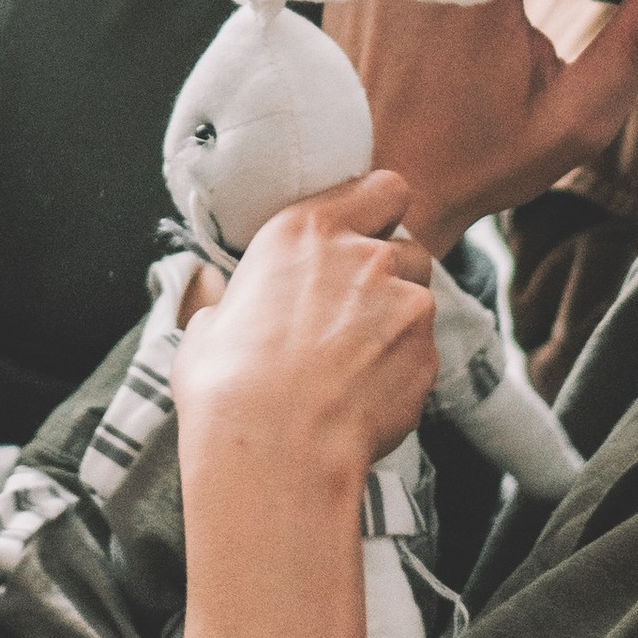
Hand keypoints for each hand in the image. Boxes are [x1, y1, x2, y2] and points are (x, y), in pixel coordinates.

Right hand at [171, 172, 437, 513]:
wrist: (271, 449)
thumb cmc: (228, 387)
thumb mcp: (211, 323)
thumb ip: (240, 302)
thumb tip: (229, 313)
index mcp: (305, 231)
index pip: (383, 187)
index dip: (380, 213)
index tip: (365, 236)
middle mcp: (364, 255)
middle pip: (407, 247)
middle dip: (392, 276)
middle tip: (356, 316)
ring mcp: (404, 303)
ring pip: (420, 302)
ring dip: (399, 325)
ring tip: (356, 366)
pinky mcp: (427, 354)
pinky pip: (424, 354)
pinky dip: (404, 372)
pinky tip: (365, 398)